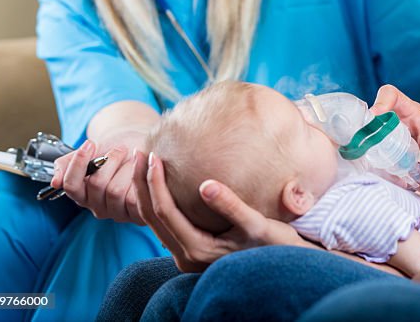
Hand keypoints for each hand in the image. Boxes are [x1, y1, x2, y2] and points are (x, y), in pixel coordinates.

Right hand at [50, 138, 144, 223]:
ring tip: (134, 156)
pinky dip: (140, 176)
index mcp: (82, 194)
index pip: (71, 185)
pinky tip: (144, 166)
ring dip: (126, 167)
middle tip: (120, 148)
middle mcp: (98, 207)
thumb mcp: (91, 153)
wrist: (144, 148)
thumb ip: (68, 163)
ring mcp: (117, 213)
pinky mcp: (137, 214)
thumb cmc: (117, 152)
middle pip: (96, 185)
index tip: (90, 143)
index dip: (78, 163)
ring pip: (115, 191)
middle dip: (109, 160)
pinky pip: (134, 198)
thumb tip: (55, 181)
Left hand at [132, 151, 303, 271]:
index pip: (166, 212)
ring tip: (144, 163)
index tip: (153, 157)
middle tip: (138, 152)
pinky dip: (159, 201)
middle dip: (143, 184)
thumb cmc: (274, 246)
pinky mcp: (193, 249)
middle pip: (152, 216)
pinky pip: (167, 223)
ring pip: (156, 221)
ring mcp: (188, 255)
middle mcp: (186, 256)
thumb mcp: (256, 224)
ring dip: (148, 192)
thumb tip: (205, 185)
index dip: (156, 183)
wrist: (281, 267)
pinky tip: (160, 183)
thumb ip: (230, 206)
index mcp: (198, 250)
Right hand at [372, 85, 419, 227]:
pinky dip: (367, 159)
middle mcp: (398, 121)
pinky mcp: (383, 149)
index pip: (392, 95)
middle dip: (365, 128)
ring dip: (365, 146)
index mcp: (414, 115)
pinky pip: (369, 149)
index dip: (381, 101)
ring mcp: (388, 135)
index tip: (375, 116)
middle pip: (373, 114)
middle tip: (364, 146)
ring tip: (371, 163)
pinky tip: (375, 171)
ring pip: (368, 132)